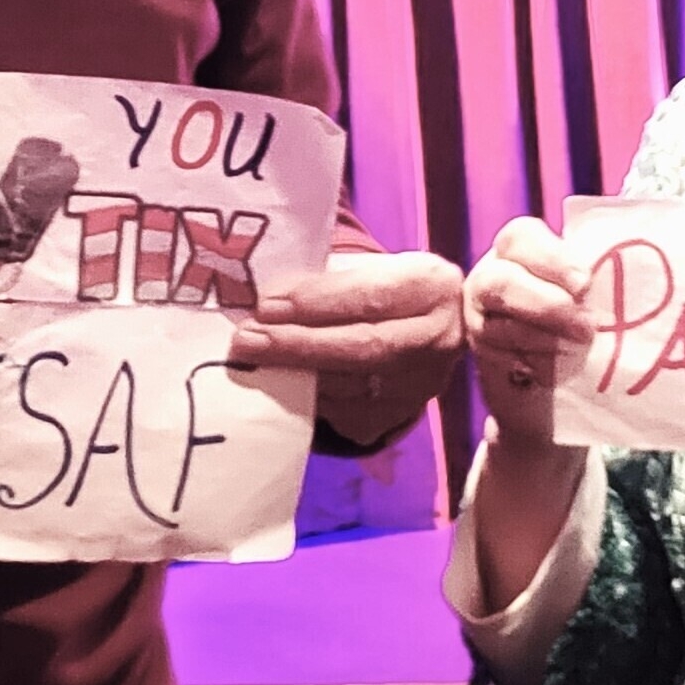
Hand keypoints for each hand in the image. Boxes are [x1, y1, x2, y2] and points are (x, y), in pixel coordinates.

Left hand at [230, 248, 463, 446]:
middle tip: (246, 339)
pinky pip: (345, 414)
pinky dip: (308, 398)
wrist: (430, 329)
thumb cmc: (387, 289)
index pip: (370, 298)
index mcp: (432, 287)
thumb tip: (268, 299)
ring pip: (350, 388)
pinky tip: (280, 383)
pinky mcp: (401, 415)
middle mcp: (437, 340)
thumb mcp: (371, 268)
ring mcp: (422, 386)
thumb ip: (330, 281)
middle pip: (362, 348)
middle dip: (297, 345)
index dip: (316, 303)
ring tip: (252, 360)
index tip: (267, 305)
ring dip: (294, 374)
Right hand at [462, 217, 592, 450]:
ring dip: (543, 339)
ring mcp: (480, 316)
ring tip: (579, 349)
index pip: (522, 238)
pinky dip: (532, 364)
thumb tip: (634, 270)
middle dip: (546, 305)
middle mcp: (491, 276)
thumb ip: (597, 271)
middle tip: (588, 326)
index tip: (585, 284)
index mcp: (519, 247)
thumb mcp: (590, 283)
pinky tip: (556, 371)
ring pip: (495, 325)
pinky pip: (499, 359)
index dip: (552, 260)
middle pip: (500, 282)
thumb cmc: (586, 309)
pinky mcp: (484, 353)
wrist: (562, 366)